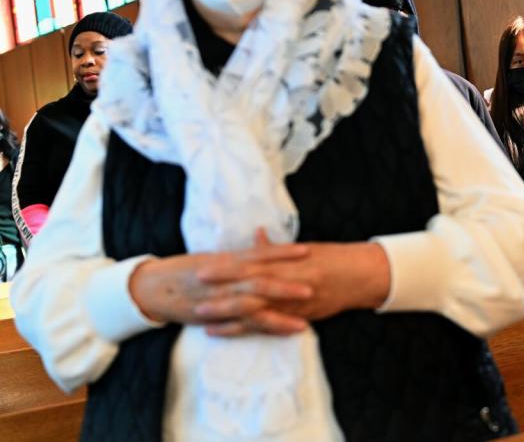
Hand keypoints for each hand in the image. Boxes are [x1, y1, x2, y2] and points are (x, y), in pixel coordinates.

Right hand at [129, 241, 313, 333]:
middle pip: (261, 279)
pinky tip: (277, 334)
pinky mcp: (213, 316)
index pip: (260, 253)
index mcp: (227, 259)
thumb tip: (264, 244)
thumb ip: (240, 255)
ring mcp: (218, 298)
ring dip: (279, 313)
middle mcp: (224, 278)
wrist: (151, 286)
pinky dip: (258, 329)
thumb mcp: (214, 256)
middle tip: (315, 286)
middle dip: (288, 284)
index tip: (309, 250)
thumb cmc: (185, 269)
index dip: (284, 251)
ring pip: (253, 305)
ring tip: (304, 320)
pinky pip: (239, 324)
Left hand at [194, 231, 390, 335]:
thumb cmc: (334, 258)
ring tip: (203, 318)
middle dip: (221, 292)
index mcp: (289, 262)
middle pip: (249, 288)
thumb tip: (255, 235)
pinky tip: (228, 332)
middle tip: (194, 294)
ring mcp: (294, 302)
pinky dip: (248, 330)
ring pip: (256, 310)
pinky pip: (270, 326)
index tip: (202, 268)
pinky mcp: (299, 317)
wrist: (361, 276)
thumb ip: (276, 248)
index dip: (226, 268)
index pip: (251, 264)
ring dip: (228, 315)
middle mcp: (289, 282)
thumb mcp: (304, 249)